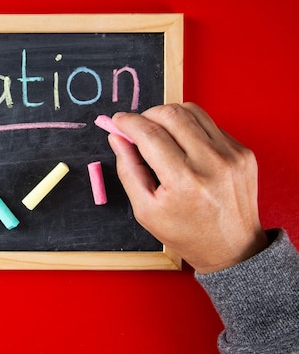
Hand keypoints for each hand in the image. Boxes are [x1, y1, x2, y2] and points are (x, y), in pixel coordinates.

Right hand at [108, 103, 268, 273]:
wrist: (232, 248)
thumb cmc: (186, 233)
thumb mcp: (145, 210)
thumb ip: (128, 170)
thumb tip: (116, 137)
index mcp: (184, 181)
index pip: (150, 134)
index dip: (128, 122)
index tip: (117, 121)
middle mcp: (211, 162)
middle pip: (171, 114)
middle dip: (147, 115)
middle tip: (137, 128)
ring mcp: (231, 154)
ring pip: (192, 111)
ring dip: (168, 116)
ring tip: (159, 133)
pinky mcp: (243, 151)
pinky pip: (209, 123)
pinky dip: (189, 127)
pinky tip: (183, 145)